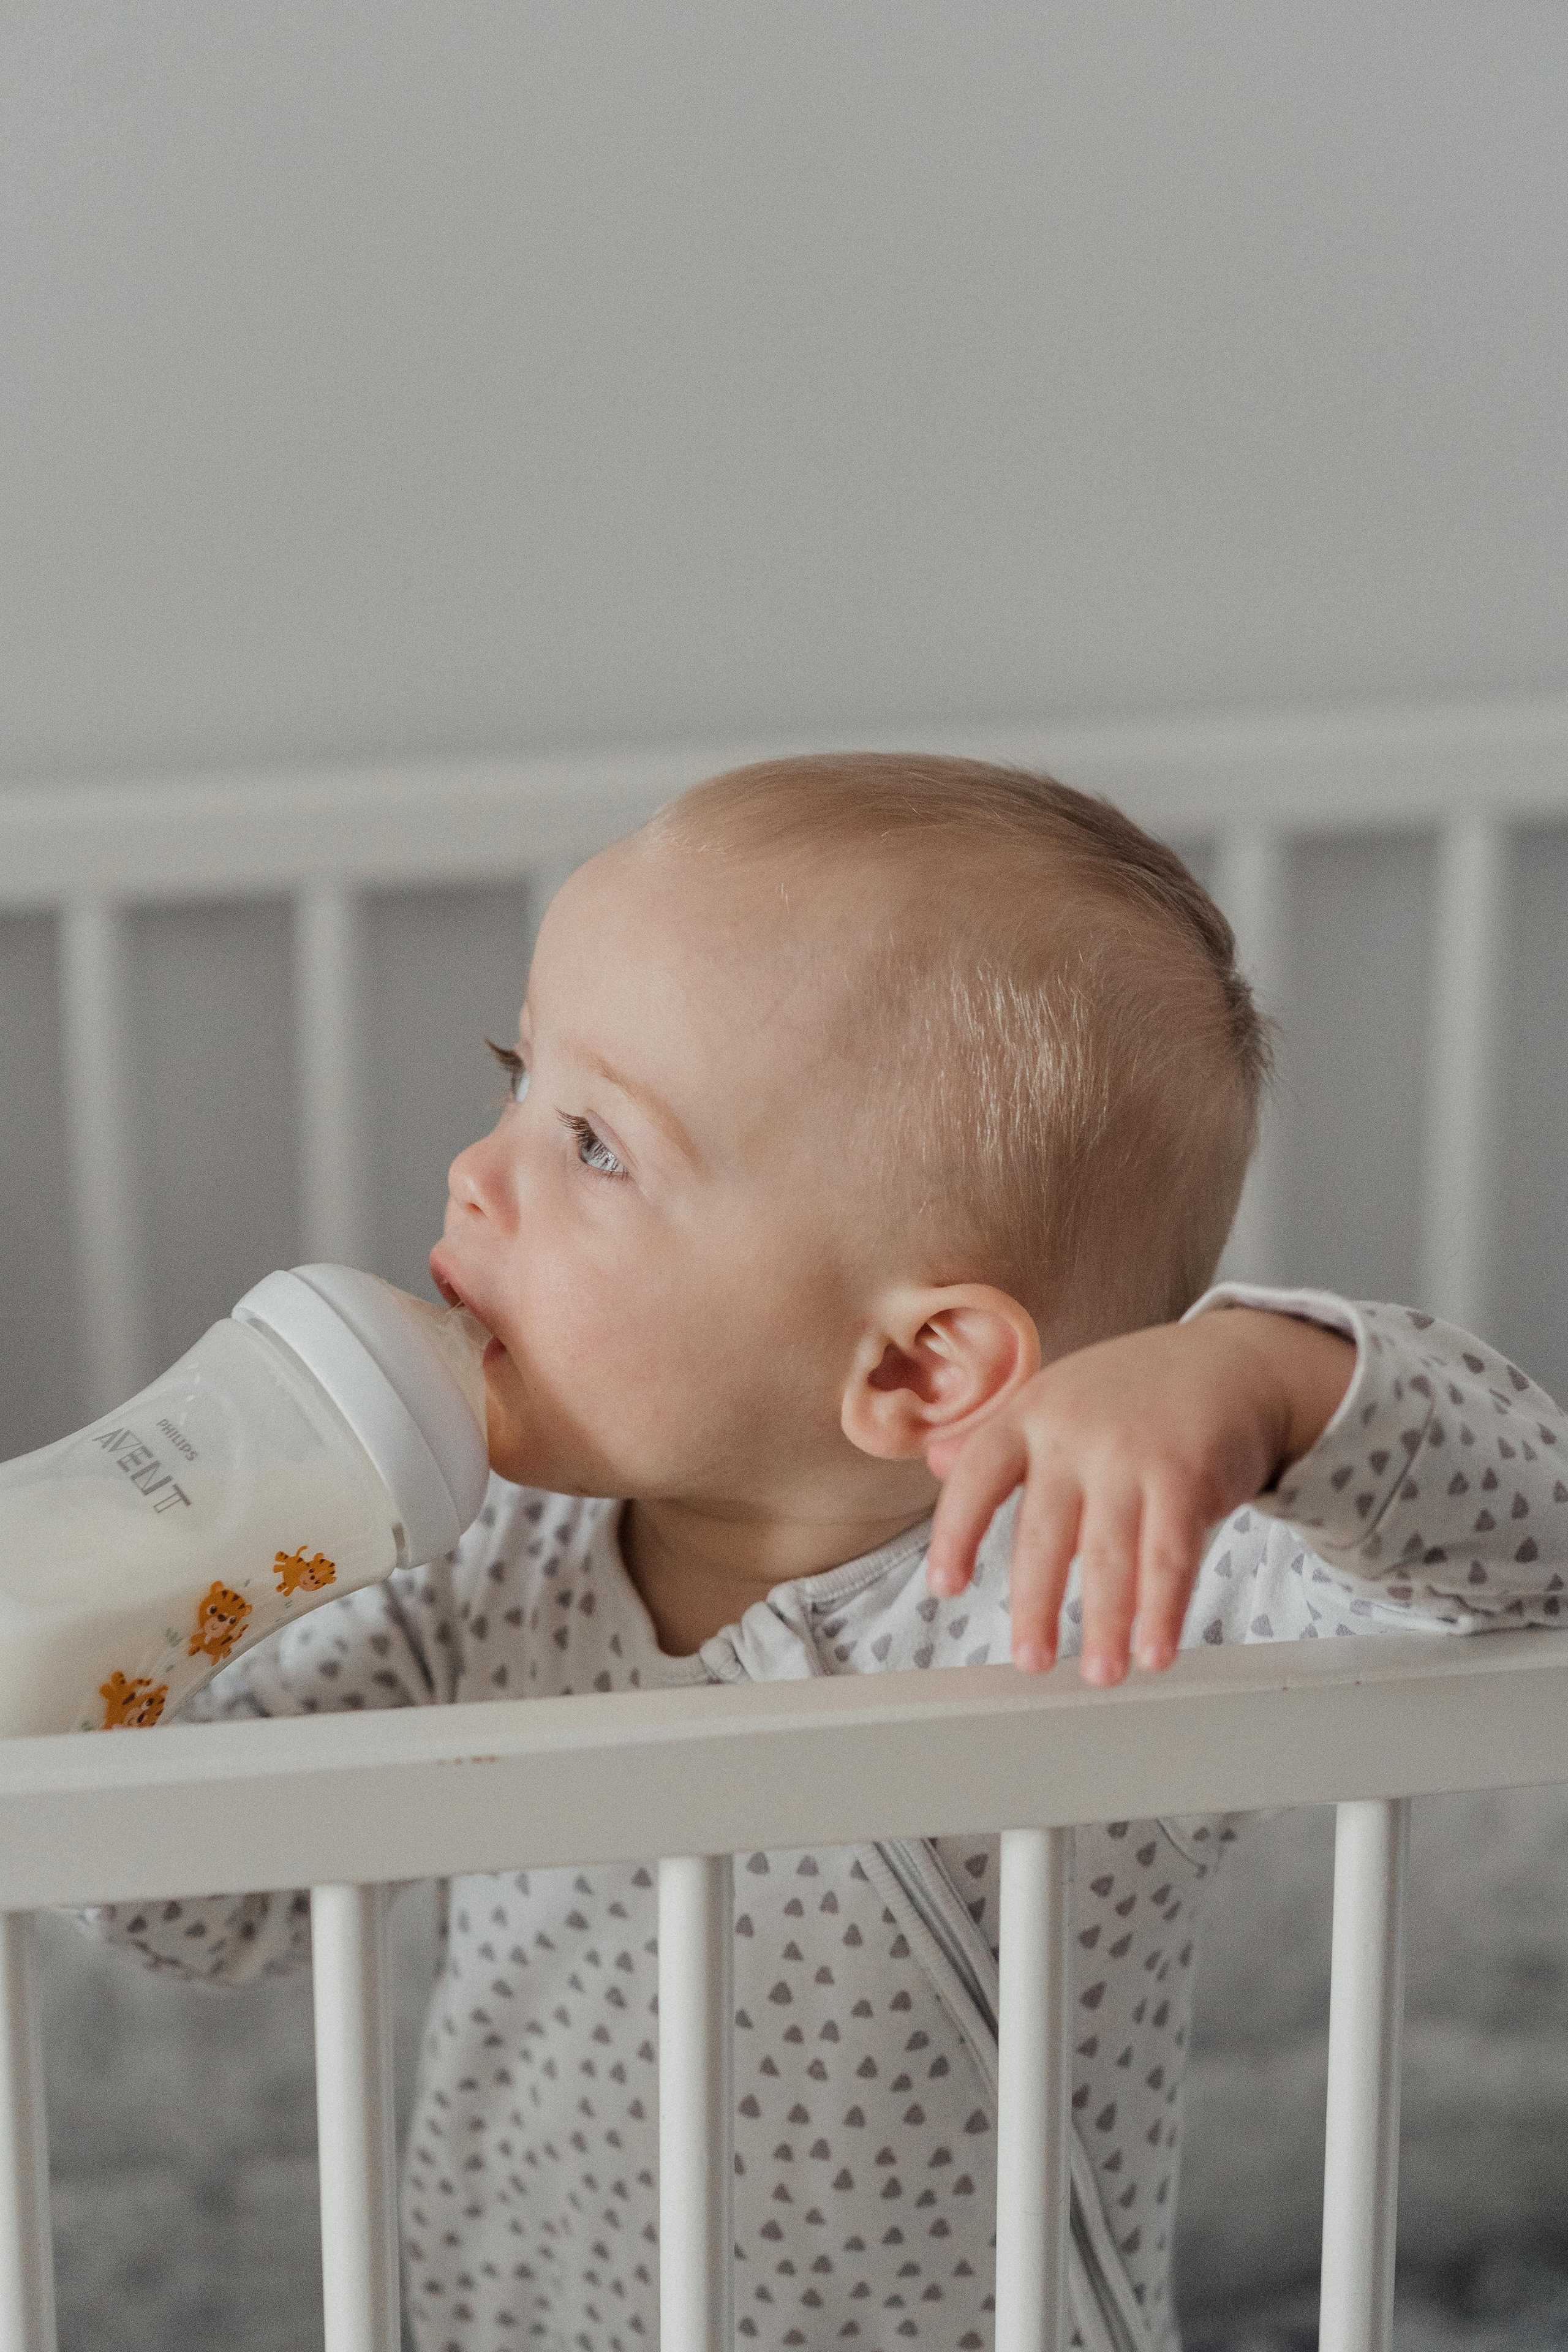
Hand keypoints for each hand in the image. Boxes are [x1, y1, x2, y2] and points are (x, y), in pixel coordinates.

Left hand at [924, 1308, 1354, 1683]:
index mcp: (1031, 1414)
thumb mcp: (1057, 1399)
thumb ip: (999, 1438)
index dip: (956, 1533)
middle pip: (1043, 1533)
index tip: (945, 1588)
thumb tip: (937, 1463)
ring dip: (1105, 1624)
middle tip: (1031, 1662)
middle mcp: (1075, 1434)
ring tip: (1100, 1673)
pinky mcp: (1188, 1475)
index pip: (977, 1477)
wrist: (1231, 1362)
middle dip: (1035, 1605)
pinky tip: (1156, 1651)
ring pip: (1109, 1555)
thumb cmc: (1133, 1393)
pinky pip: (1170, 1555)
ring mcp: (1132, 1454)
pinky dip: (1163, 1610)